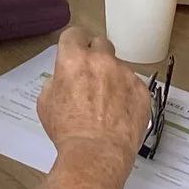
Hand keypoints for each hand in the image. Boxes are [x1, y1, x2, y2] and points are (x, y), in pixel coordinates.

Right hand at [37, 26, 152, 160]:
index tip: (76, 50)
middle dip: (95, 56)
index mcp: (74, 59)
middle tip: (91, 76)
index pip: (75, 34)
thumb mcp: (46, 102)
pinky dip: (127, 95)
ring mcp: (125, 74)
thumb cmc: (69, 132)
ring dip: (112, 78)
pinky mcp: (141, 90)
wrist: (96, 154)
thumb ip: (56, 80)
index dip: (74, 43)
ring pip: (118, 67)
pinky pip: (133, 85)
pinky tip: (118, 113)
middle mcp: (101, 61)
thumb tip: (64, 78)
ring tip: (106, 103)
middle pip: (100, 44)